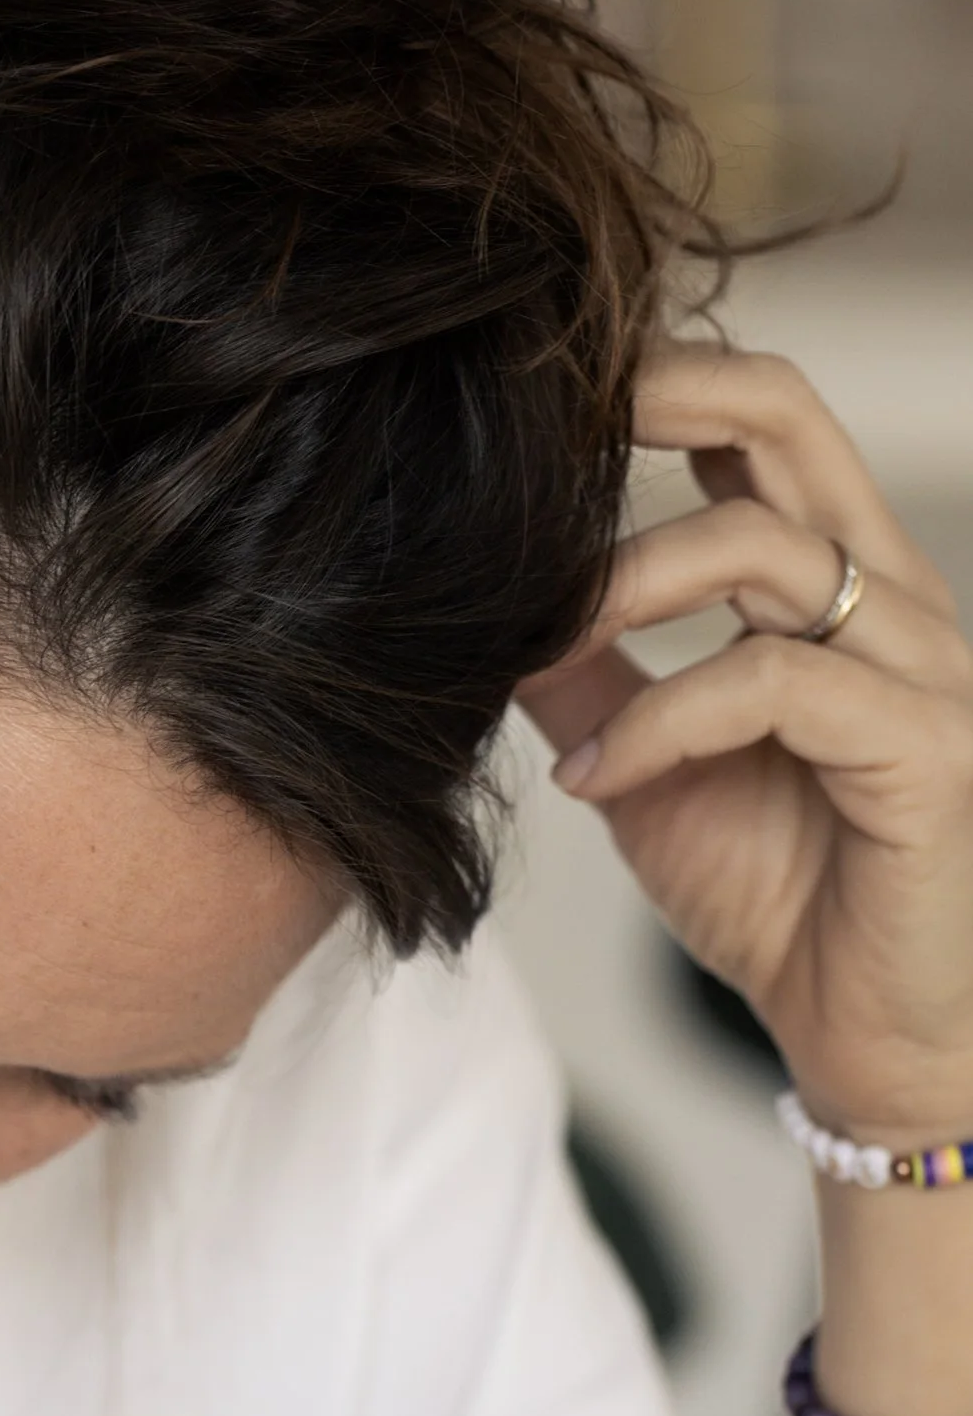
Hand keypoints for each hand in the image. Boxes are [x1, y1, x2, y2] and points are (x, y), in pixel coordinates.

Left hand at [522, 339, 972, 1140]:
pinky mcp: (924, 751)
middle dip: (656, 400)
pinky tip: (593, 776)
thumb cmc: (782, 898)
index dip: (663, 380)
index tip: (549, 397)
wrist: (867, 1036)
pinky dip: (661, 721)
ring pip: (761, 553)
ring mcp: (920, 667)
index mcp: (838, 584)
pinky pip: (773, 686)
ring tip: (536, 651)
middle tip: (537, 442)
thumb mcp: (649, 768)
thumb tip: (490, 614)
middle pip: (787, 419)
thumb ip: (591, 681)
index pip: (766, 422)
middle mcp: (892, 599)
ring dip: (622, 590)